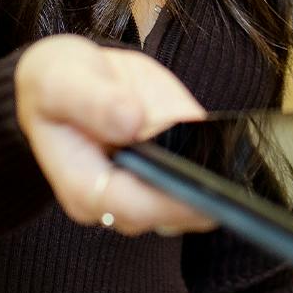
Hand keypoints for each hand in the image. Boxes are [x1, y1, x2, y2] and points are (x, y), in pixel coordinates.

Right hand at [14, 34, 218, 238]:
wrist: (68, 77)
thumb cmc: (56, 84)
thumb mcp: (59, 81)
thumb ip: (93, 102)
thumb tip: (132, 122)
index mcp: (85, 188)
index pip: (134, 210)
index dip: (171, 201)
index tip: (202, 186)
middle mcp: (120, 198)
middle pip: (170, 214)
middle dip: (202, 196)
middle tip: (231, 175)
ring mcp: (150, 183)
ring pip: (193, 201)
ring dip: (215, 183)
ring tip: (236, 163)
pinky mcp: (173, 162)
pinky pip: (202, 172)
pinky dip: (219, 161)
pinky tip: (233, 145)